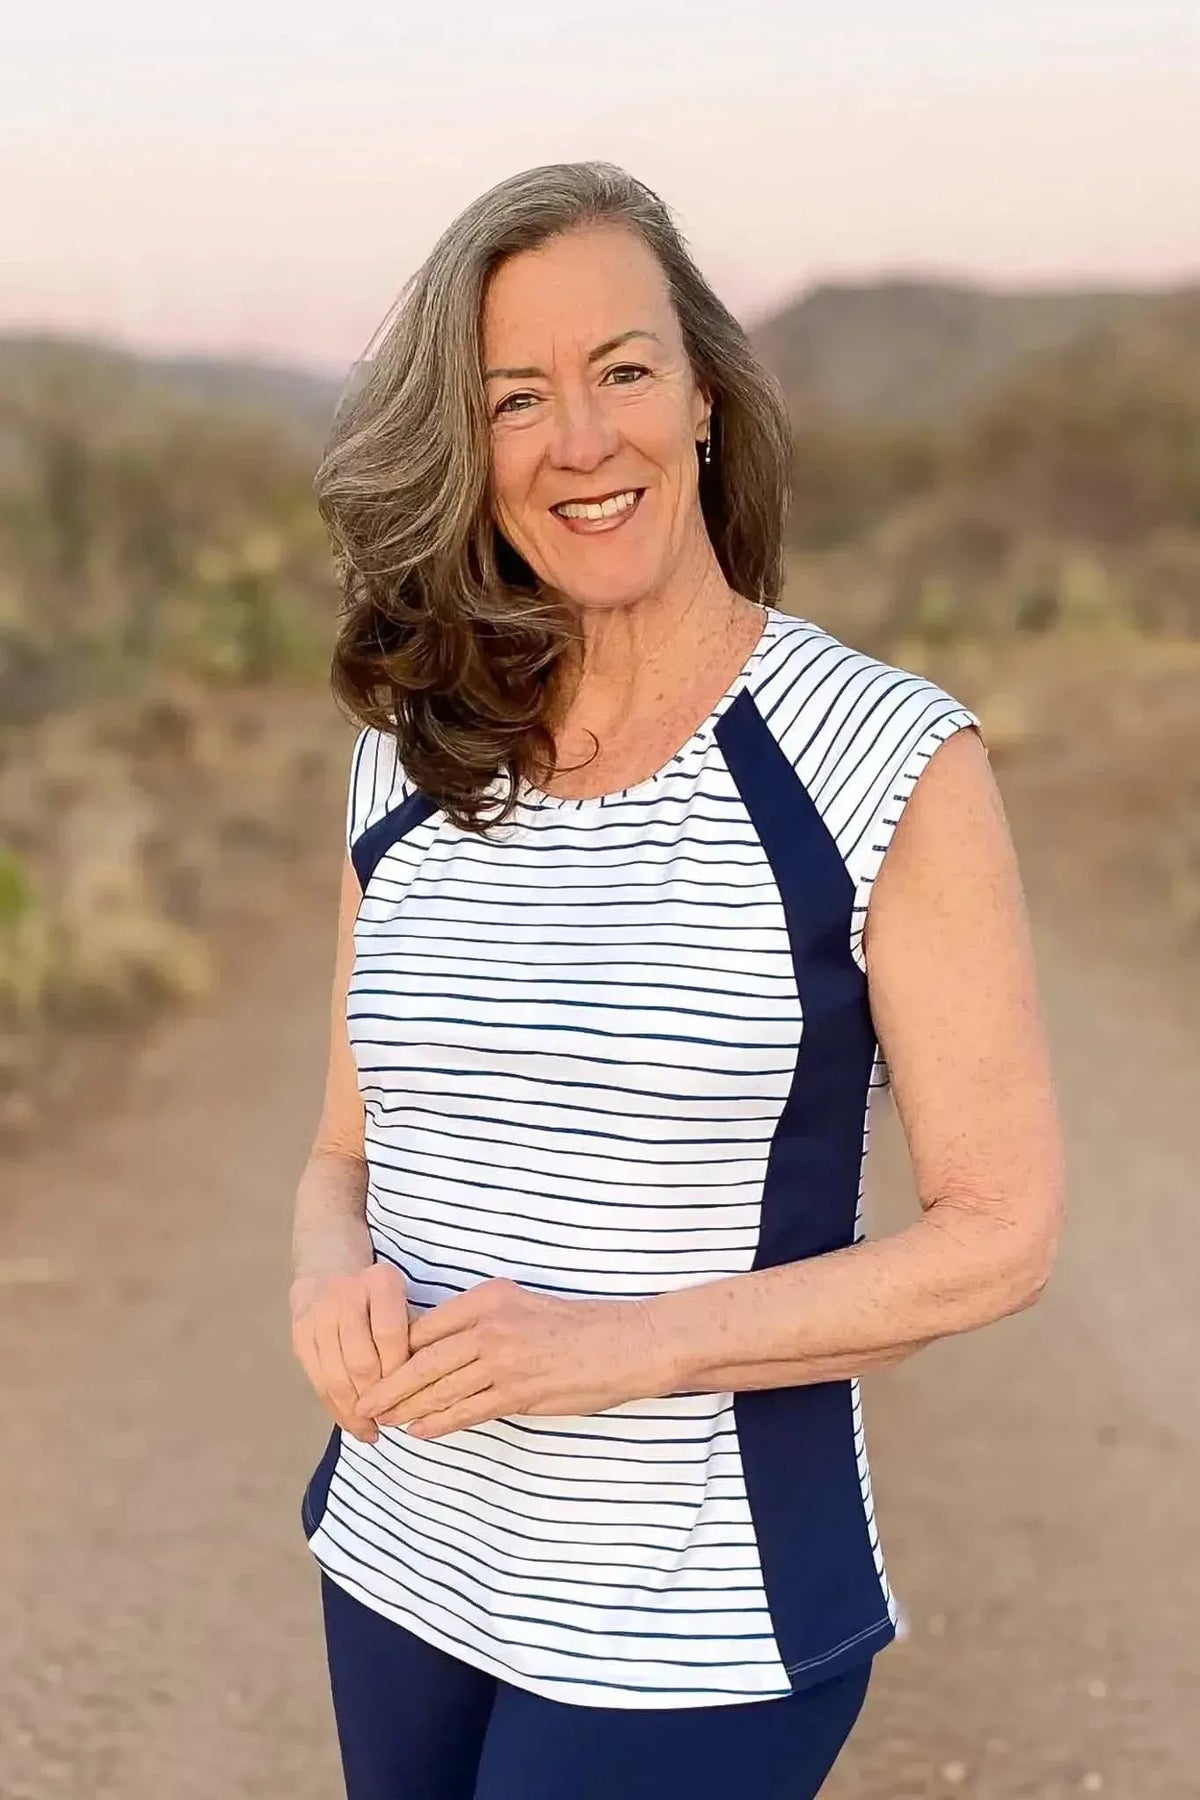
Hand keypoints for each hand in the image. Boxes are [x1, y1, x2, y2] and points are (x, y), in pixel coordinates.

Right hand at [290, 1261, 410, 1443]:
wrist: (329, 1264)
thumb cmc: (378, 1291)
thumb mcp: (404, 1298)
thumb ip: (414, 1336)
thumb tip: (420, 1390)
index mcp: (380, 1281)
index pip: (390, 1336)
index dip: (398, 1374)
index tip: (409, 1400)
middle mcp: (345, 1295)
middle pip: (361, 1362)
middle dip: (376, 1400)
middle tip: (391, 1425)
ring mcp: (317, 1314)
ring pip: (336, 1376)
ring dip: (353, 1412)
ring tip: (369, 1433)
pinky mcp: (299, 1334)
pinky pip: (316, 1379)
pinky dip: (333, 1407)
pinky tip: (349, 1423)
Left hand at [352, 1278, 670, 1438]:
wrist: (625, 1344)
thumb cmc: (576, 1328)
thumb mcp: (523, 1308)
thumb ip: (483, 1323)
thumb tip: (440, 1347)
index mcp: (488, 1299)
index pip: (426, 1327)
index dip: (395, 1352)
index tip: (373, 1367)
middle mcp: (490, 1325)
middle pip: (423, 1360)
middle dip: (388, 1385)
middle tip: (362, 1402)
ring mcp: (503, 1360)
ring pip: (440, 1389)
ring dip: (408, 1409)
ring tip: (384, 1421)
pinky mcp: (518, 1392)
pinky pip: (467, 1411)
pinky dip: (439, 1423)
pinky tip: (420, 1431)